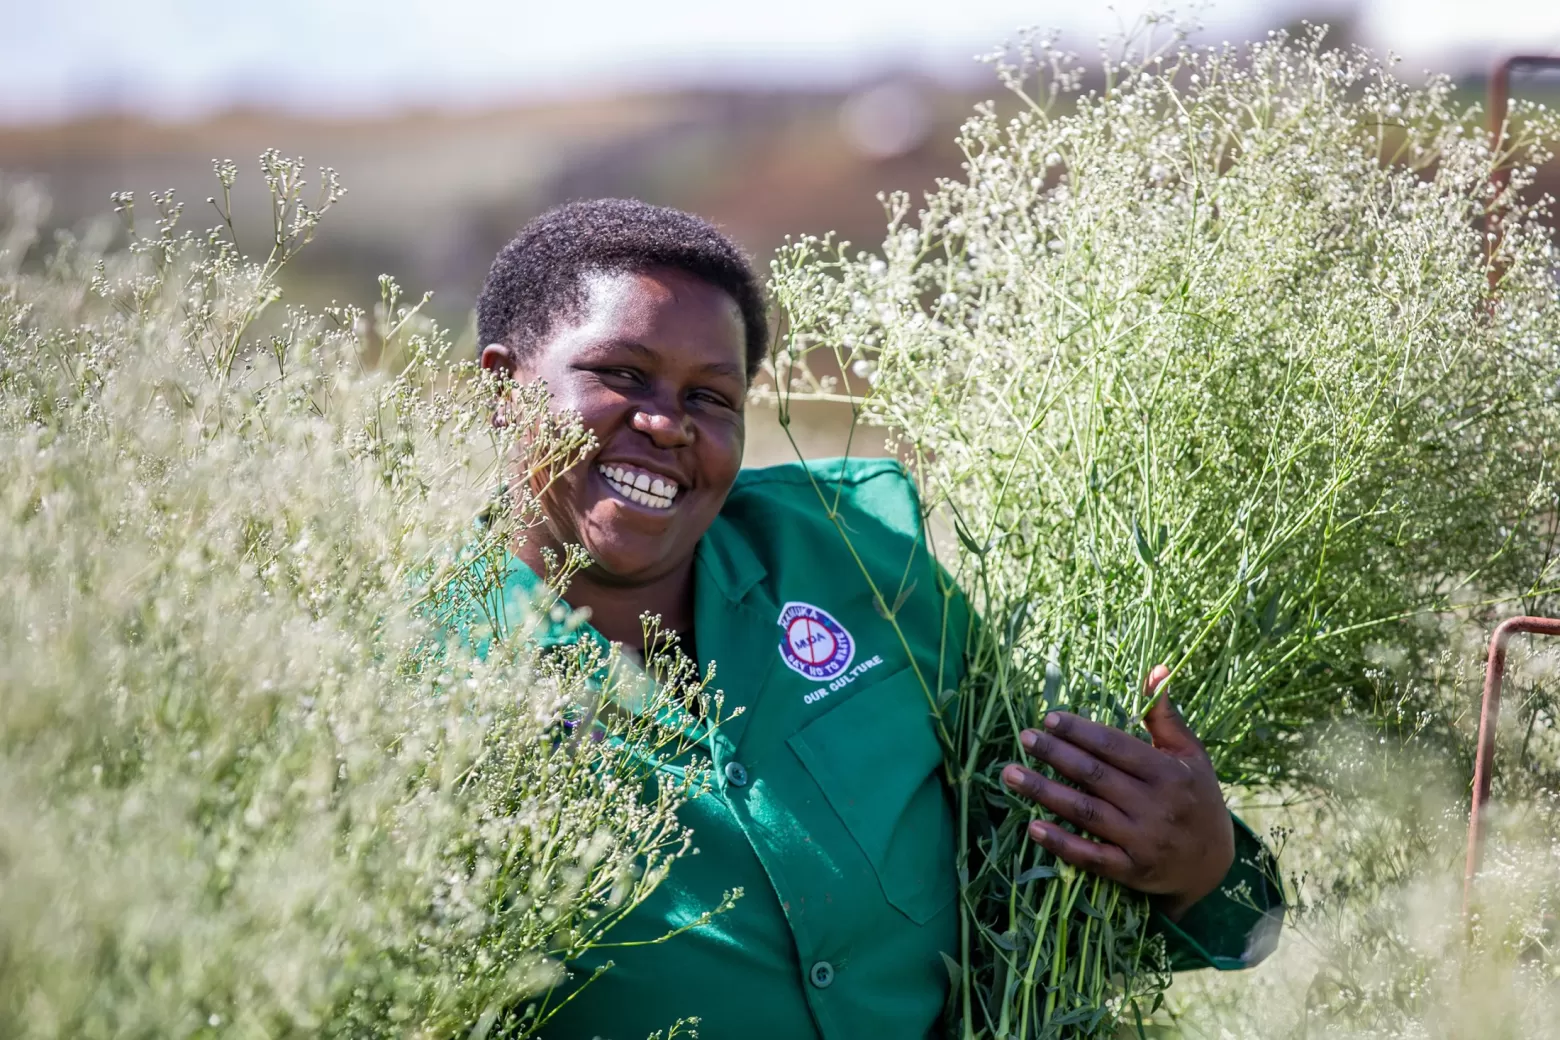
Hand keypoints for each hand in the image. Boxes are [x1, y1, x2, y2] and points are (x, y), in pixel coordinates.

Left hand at [1000, 665, 1234, 920]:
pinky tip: (1033, 827)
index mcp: (1169, 772)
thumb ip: (1165, 716)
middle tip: (1024, 738)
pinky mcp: (1131, 871)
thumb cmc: (1197, 797)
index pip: (1115, 747)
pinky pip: (1091, 857)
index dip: (1080, 731)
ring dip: (1044, 793)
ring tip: (1010, 774)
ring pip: (1086, 813)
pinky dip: (1062, 843)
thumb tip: (1156, 669)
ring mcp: (1142, 841)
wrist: (1213, 864)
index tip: (1049, 718)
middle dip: (1055, 755)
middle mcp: (1156, 806)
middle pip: (1094, 776)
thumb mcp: (1190, 754)